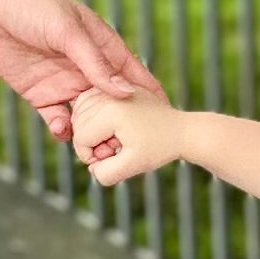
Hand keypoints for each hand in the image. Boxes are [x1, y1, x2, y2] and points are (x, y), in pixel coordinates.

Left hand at [0, 0, 155, 136]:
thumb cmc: (33, 3)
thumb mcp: (69, 31)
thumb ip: (95, 63)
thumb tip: (126, 92)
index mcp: (100, 45)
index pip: (131, 72)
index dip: (148, 92)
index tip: (166, 113)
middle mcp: (85, 67)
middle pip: (110, 101)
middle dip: (121, 123)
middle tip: (129, 143)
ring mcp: (62, 81)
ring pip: (86, 116)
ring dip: (92, 132)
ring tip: (96, 148)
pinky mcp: (38, 92)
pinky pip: (56, 118)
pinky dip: (62, 129)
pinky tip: (64, 133)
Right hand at [72, 85, 186, 182]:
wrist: (181, 130)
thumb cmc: (159, 148)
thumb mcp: (133, 166)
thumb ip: (106, 174)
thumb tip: (91, 168)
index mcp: (112, 112)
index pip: (81, 139)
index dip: (91, 156)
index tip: (113, 156)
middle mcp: (109, 94)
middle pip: (79, 124)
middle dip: (92, 142)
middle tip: (117, 146)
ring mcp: (112, 87)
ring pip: (80, 112)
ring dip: (92, 129)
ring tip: (116, 136)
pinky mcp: (116, 84)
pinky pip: (89, 101)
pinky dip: (92, 115)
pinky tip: (111, 127)